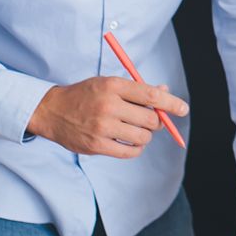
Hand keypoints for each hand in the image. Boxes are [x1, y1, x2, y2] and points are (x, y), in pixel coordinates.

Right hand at [26, 77, 187, 157]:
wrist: (52, 111)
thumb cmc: (86, 95)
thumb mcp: (109, 83)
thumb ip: (137, 89)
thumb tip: (166, 93)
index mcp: (113, 86)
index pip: (151, 96)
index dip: (172, 103)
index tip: (183, 109)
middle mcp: (108, 106)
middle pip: (150, 119)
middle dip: (157, 122)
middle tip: (152, 120)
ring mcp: (102, 127)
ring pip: (142, 137)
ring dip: (145, 136)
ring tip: (136, 130)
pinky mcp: (96, 146)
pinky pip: (129, 152)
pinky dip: (135, 148)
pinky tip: (130, 142)